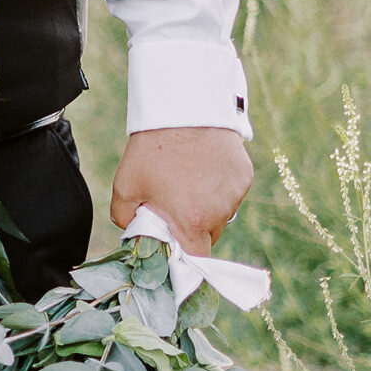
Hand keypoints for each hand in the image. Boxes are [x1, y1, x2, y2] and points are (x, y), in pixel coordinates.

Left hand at [110, 127, 252, 255]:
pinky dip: (218, 189)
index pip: (197, 261)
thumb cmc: (152, 150)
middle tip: (173, 208)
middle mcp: (221, 211)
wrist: (183, 108)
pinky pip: (231, 193)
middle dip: (191, 230)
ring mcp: (236, 193)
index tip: (174, 254)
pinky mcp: (244, 175)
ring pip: (221, 214)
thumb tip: (135, 233)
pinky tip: (201, 169)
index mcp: (192, 220)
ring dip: (206, 208)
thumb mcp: (125, 187)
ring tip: (187, 183)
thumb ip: (126, 219)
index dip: (185, 262)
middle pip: (208, 237)